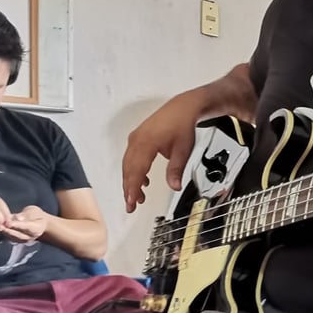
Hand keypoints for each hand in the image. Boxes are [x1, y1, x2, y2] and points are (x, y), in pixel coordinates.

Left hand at [1, 205, 48, 243]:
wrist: (39, 223)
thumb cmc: (36, 215)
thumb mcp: (33, 211)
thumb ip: (26, 215)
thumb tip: (18, 218)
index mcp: (37, 228)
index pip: (26, 227)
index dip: (17, 225)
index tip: (8, 223)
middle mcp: (30, 237)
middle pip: (18, 234)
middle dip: (8, 230)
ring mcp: (23, 240)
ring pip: (12, 237)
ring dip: (3, 232)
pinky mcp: (17, 241)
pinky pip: (9, 237)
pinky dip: (3, 232)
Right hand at [122, 91, 206, 212]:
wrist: (183, 107)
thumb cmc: (183, 124)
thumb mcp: (183, 150)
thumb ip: (176, 169)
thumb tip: (174, 186)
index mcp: (146, 143)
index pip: (136, 170)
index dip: (132, 188)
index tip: (131, 202)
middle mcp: (137, 140)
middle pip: (129, 169)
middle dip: (129, 189)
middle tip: (131, 205)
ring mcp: (136, 138)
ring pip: (128, 164)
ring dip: (131, 181)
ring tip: (137, 197)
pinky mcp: (138, 137)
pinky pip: (131, 157)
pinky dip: (134, 171)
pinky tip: (143, 181)